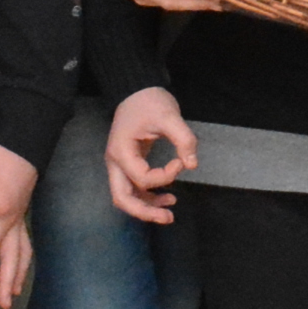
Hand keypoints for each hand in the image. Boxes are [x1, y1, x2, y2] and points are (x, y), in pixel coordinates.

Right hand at [107, 89, 196, 223]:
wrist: (137, 91)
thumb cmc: (149, 102)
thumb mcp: (169, 116)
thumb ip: (183, 139)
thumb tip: (192, 165)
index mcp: (121, 152)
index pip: (142, 178)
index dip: (165, 176)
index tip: (181, 162)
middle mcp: (115, 162)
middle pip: (122, 197)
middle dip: (144, 211)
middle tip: (168, 217)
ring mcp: (120, 165)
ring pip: (126, 196)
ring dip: (146, 207)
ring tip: (170, 213)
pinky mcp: (129, 164)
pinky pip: (134, 188)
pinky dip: (148, 196)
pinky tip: (168, 197)